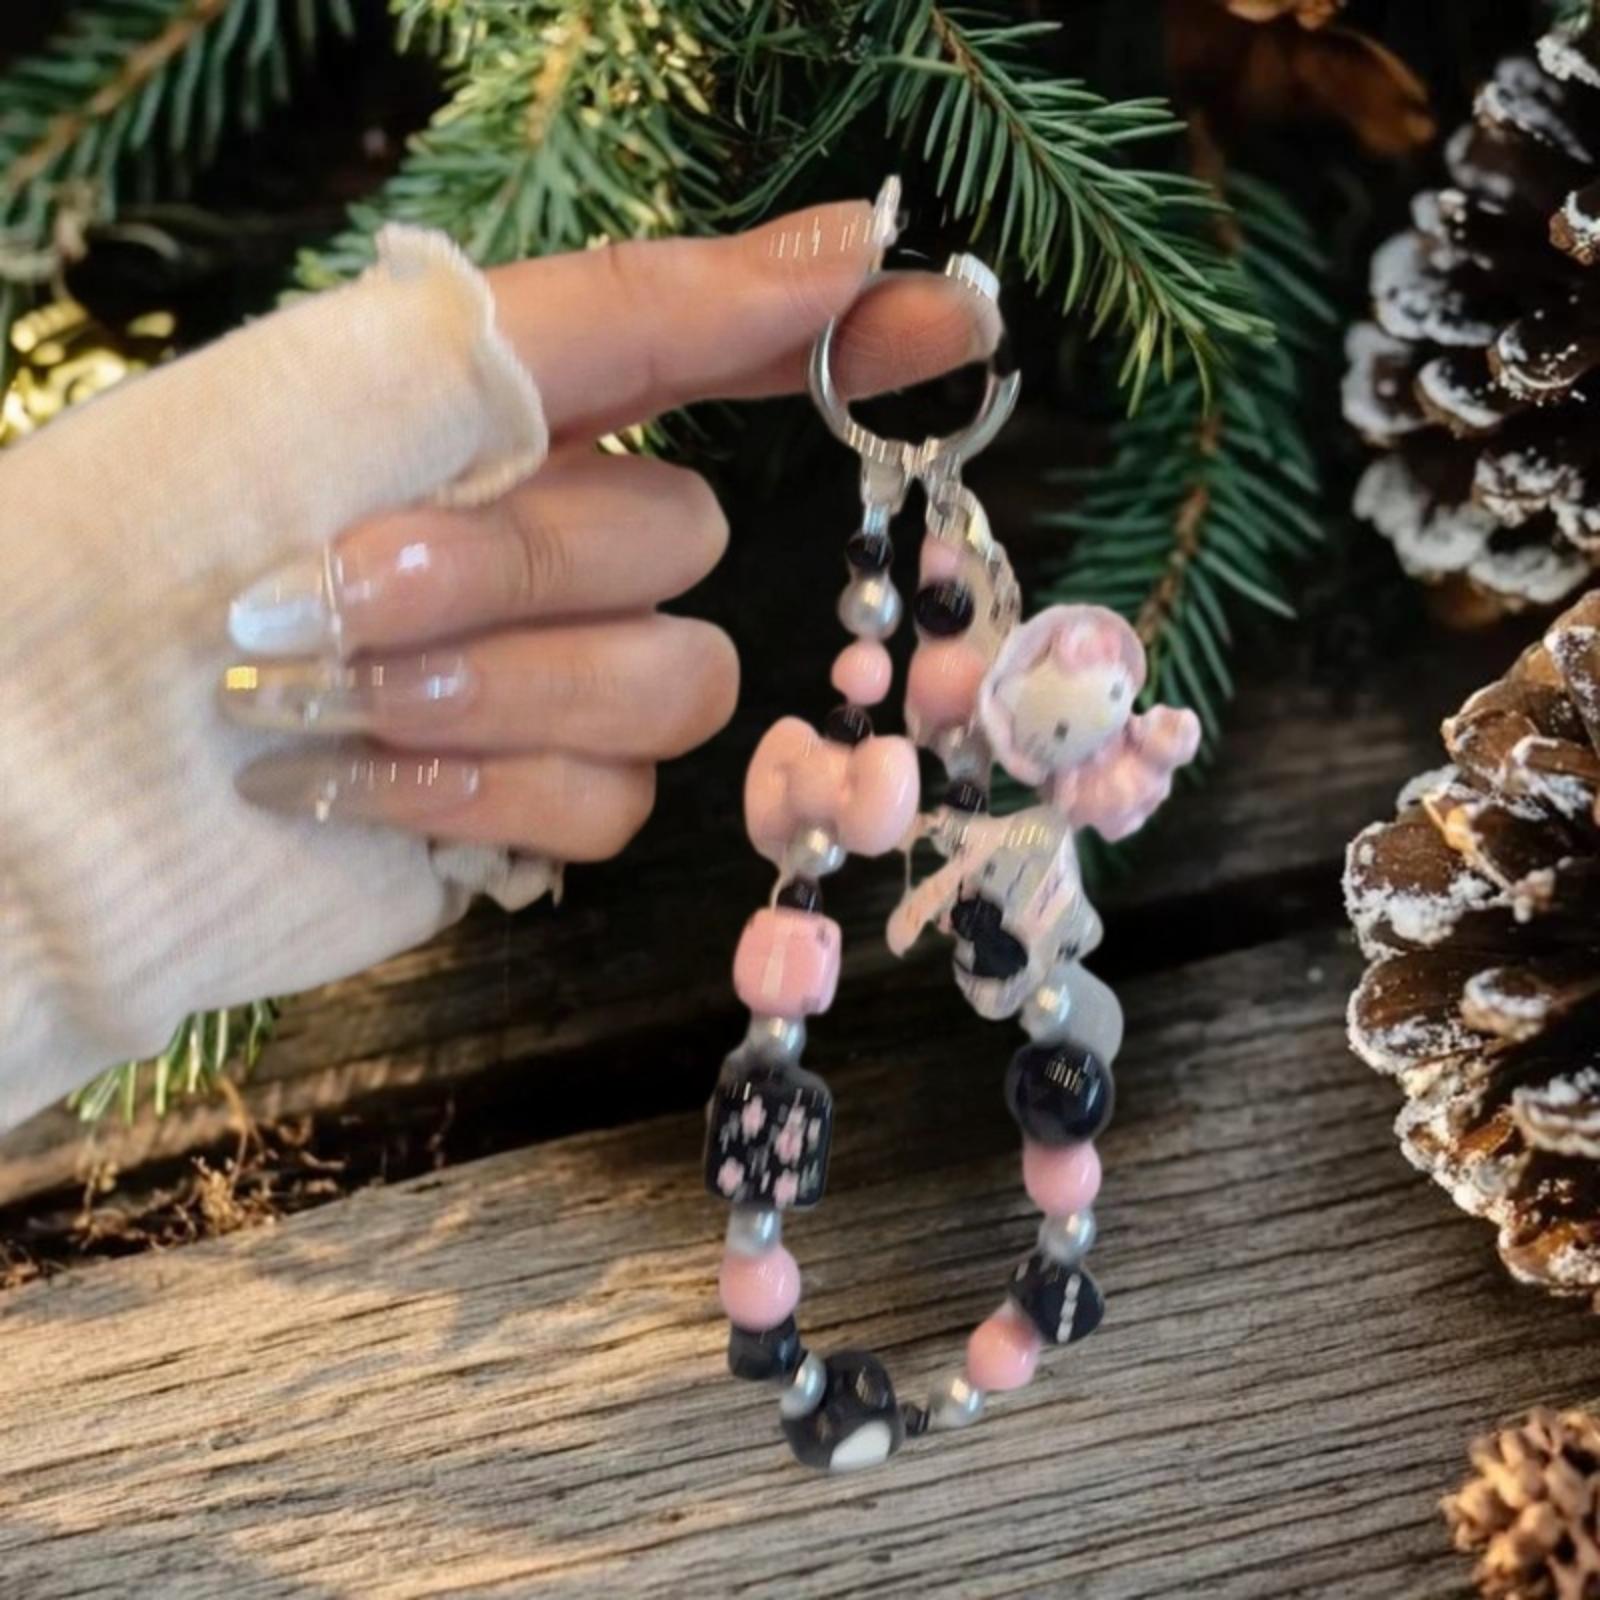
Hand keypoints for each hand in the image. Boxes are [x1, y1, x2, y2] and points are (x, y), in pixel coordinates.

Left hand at [221, 202, 999, 862]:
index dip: (845, 346)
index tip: (954, 324)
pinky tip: (343, 778)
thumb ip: (639, 314)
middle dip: (515, 564)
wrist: (57, 731)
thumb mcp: (402, 369)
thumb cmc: (192, 514)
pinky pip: (608, 808)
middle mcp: (562, 543)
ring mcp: (558, 684)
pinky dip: (473, 791)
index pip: (733, 364)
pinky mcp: (534, 812)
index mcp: (528, 414)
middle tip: (339, 581)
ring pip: (674, 689)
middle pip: (687, 544)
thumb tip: (851, 237)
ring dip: (493, 685)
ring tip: (324, 688)